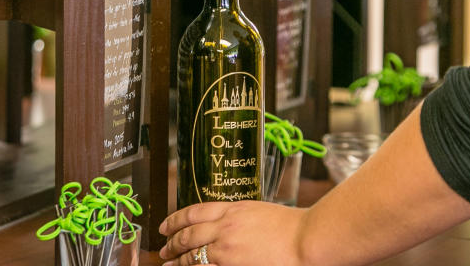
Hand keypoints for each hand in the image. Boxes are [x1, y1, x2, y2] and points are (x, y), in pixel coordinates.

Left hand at [159, 201, 306, 265]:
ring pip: (192, 254)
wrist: (307, 238)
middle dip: (172, 242)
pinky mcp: (231, 264)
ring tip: (168, 264)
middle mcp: (225, 227)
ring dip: (177, 260)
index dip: (176, 218)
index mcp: (233, 209)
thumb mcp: (260, 213)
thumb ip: (241, 218)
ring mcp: (227, 247)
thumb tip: (228, 227)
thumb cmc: (293, 227)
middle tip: (163, 249)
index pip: (195, 211)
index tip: (166, 225)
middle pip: (188, 233)